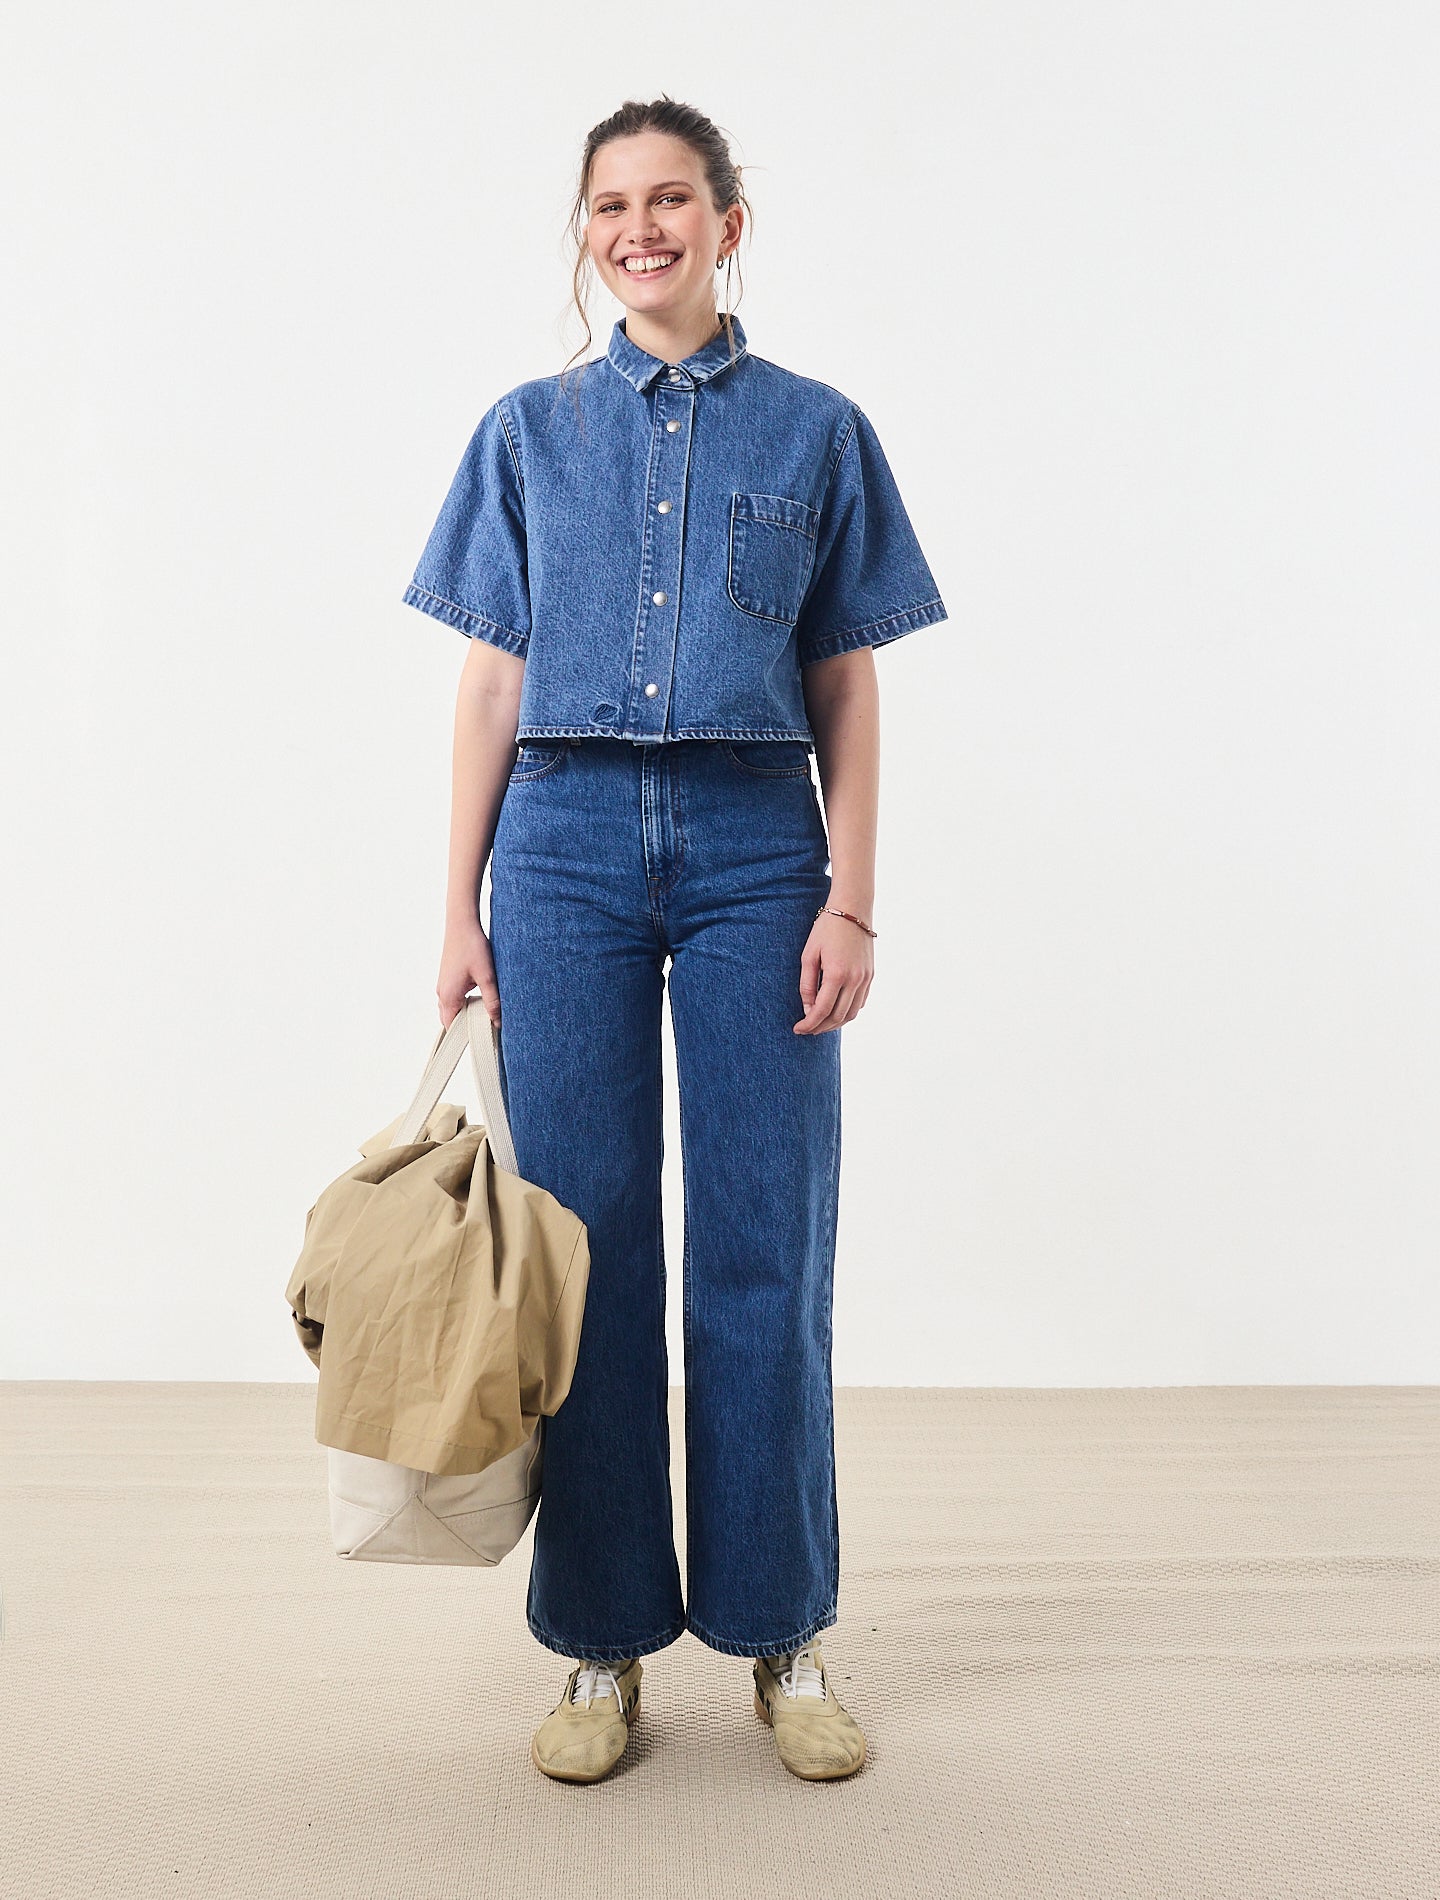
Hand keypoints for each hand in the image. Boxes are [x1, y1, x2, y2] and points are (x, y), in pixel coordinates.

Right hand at [438, 920, 501, 1029]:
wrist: (462, 923)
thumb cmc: (472, 947)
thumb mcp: (487, 976)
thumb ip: (492, 1001)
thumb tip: (497, 1021)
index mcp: (448, 997)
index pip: (452, 1028)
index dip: (467, 1035)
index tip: (484, 1037)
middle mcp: (442, 993)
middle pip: (452, 1020)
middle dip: (468, 1026)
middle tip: (488, 1026)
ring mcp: (444, 986)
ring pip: (453, 1009)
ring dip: (467, 1014)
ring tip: (486, 1013)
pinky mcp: (448, 979)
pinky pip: (454, 999)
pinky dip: (466, 1004)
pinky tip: (481, 998)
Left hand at [794, 909, 873, 1033]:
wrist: (853, 909)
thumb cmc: (826, 929)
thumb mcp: (809, 955)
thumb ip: (807, 984)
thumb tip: (808, 1009)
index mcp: (837, 974)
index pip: (822, 1011)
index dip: (809, 1024)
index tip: (798, 1029)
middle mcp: (855, 980)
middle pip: (838, 1016)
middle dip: (821, 1027)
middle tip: (807, 1029)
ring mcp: (866, 978)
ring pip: (852, 1013)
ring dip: (836, 1023)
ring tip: (820, 1024)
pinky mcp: (871, 975)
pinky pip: (860, 1002)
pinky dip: (848, 1011)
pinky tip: (836, 1011)